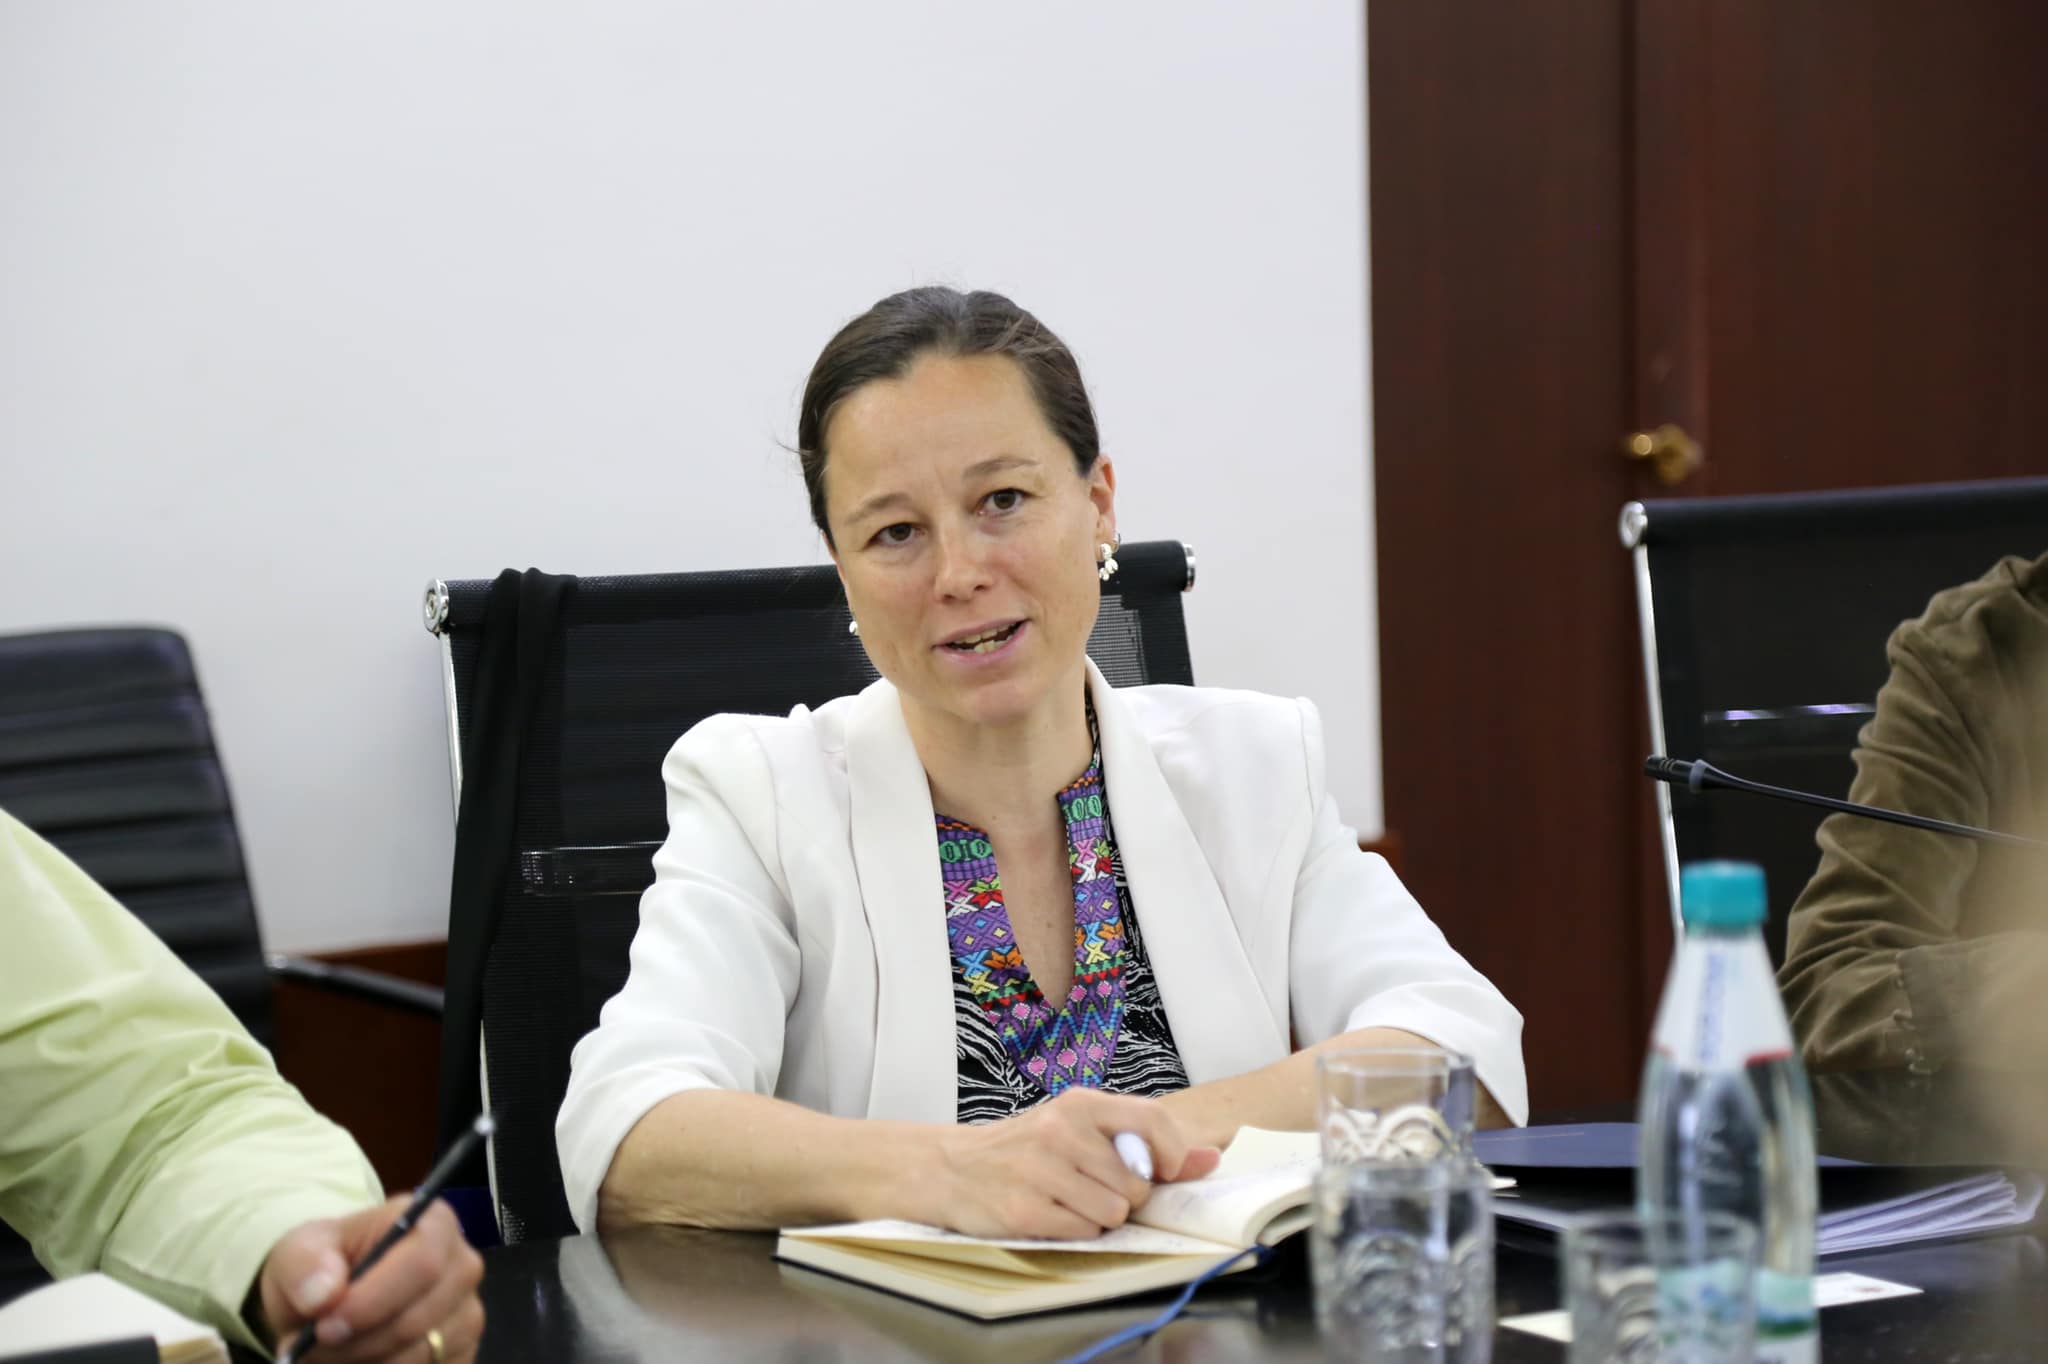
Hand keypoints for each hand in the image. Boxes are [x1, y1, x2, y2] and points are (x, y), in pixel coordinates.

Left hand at [257, 1195, 484, 1361]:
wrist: (327, 1302)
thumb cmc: (322, 1267)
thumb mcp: (298, 1252)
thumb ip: (305, 1264)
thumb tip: (323, 1296)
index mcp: (434, 1223)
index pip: (422, 1265)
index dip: (373, 1302)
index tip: (324, 1327)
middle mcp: (463, 1268)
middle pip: (418, 1320)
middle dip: (358, 1344)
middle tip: (311, 1348)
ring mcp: (468, 1315)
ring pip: (419, 1357)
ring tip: (328, 1354)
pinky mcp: (462, 1355)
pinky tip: (357, 1363)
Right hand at [926, 1089, 1220, 1239]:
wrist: (952, 1167)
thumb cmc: (1026, 1148)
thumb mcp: (1079, 1129)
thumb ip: (1144, 1143)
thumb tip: (1209, 1158)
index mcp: (1080, 1103)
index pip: (1152, 1120)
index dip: (1172, 1153)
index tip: (1162, 1172)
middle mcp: (1061, 1130)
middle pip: (1137, 1182)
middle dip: (1125, 1195)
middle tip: (1092, 1186)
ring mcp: (1040, 1169)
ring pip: (1115, 1212)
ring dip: (1100, 1217)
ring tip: (1069, 1200)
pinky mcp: (1025, 1209)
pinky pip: (1084, 1232)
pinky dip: (1076, 1231)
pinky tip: (1051, 1214)